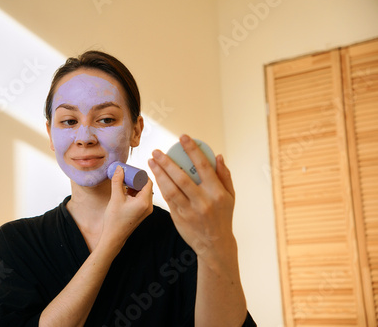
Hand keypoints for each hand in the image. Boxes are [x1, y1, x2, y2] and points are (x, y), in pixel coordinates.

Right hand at [100, 166, 153, 250]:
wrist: (114, 237)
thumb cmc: (115, 221)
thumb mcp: (115, 198)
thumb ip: (117, 181)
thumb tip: (119, 168)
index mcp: (144, 202)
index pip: (148, 182)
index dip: (140, 174)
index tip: (131, 170)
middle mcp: (148, 206)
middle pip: (147, 186)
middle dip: (137, 179)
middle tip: (126, 174)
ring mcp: (146, 210)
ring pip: (144, 192)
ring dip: (135, 186)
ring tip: (124, 182)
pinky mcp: (142, 212)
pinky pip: (141, 198)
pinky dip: (135, 193)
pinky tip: (125, 191)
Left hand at [148, 134, 236, 266]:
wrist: (215, 244)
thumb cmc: (223, 216)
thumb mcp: (230, 196)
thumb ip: (224, 175)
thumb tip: (217, 156)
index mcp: (217, 193)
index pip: (203, 166)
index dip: (192, 150)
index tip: (183, 137)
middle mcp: (203, 201)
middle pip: (181, 177)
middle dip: (167, 162)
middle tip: (156, 151)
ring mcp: (189, 210)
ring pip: (170, 188)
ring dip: (158, 173)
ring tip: (151, 161)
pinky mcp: (179, 217)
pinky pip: (167, 198)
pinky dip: (160, 186)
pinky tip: (154, 176)